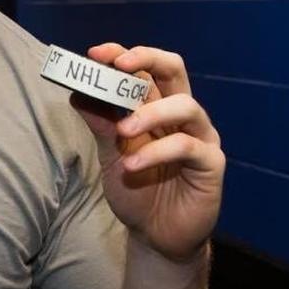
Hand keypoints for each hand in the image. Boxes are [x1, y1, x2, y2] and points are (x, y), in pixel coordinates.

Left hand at [72, 43, 225, 261]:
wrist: (155, 235)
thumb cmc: (136, 189)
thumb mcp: (110, 154)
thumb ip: (100, 124)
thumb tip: (78, 92)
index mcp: (156, 106)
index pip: (145, 68)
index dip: (123, 54)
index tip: (94, 54)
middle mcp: (180, 115)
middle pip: (174, 69)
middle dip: (146, 60)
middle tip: (118, 67)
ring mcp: (200, 136)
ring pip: (185, 105)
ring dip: (149, 114)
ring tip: (122, 132)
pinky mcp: (211, 163)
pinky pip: (188, 146)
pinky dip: (156, 152)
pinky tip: (132, 165)